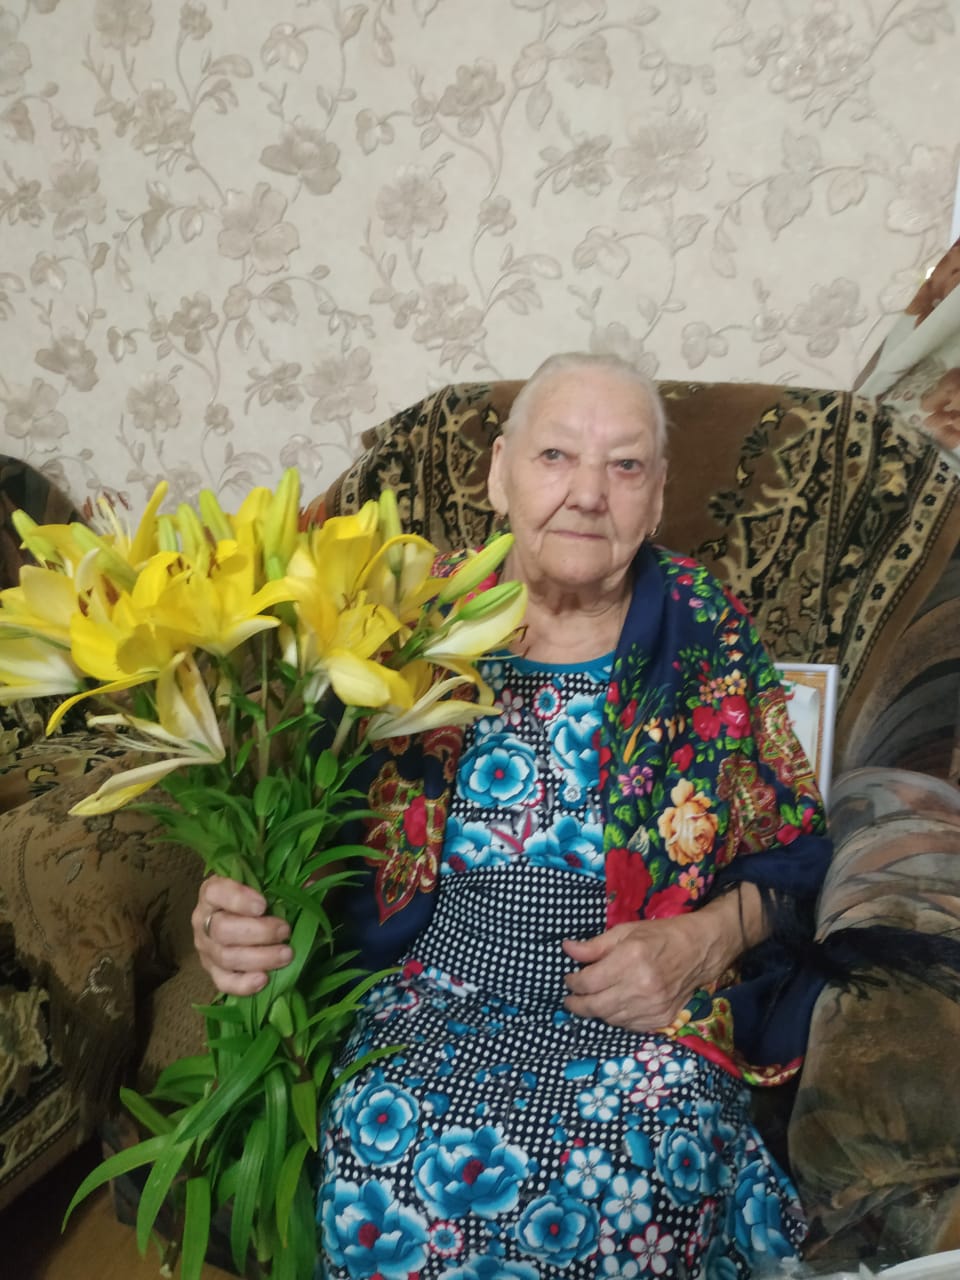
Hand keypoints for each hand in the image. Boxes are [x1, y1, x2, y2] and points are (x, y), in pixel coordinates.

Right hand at [192, 874, 292, 996]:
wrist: (240, 921)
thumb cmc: (254, 898)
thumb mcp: (264, 884)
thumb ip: (282, 883)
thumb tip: (309, 885)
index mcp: (212, 893)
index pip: (215, 893)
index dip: (238, 899)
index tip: (263, 905)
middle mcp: (202, 920)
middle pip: (223, 929)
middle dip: (258, 932)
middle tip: (285, 931)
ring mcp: (206, 949)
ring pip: (226, 957)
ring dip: (259, 958)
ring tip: (286, 954)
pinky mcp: (213, 972)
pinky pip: (223, 983)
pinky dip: (243, 984)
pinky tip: (264, 980)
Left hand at [562, 916, 710, 1031]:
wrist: (698, 951)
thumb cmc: (659, 936)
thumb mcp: (624, 932)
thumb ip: (594, 945)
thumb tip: (567, 949)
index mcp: (630, 960)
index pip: (588, 982)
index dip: (573, 982)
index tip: (569, 979)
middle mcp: (641, 987)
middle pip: (596, 1006)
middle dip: (577, 1004)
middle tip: (570, 999)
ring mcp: (652, 1006)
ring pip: (611, 1019)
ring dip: (597, 1011)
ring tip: (592, 1001)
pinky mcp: (661, 1019)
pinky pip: (629, 1026)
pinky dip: (617, 1018)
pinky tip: (614, 1006)